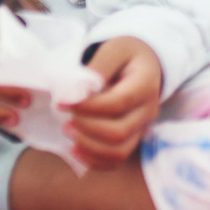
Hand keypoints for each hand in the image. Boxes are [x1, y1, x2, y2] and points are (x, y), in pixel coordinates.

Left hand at [68, 37, 162, 167]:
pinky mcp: (132, 138)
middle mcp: (148, 111)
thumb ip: (100, 65)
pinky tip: (75, 149)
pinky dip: (94, 160)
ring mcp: (141, 128)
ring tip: (68, 133)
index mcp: (145, 85)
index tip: (62, 103)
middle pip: (119, 132)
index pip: (118, 103)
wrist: (145, 64)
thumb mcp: (114, 49)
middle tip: (65, 119)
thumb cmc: (126, 55)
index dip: (88, 107)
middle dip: (87, 129)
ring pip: (119, 152)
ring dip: (89, 147)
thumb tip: (85, 86)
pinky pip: (116, 160)